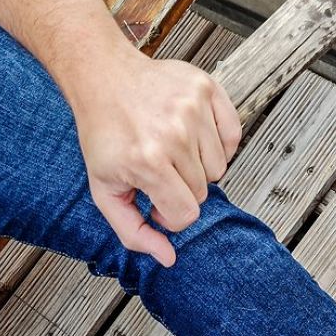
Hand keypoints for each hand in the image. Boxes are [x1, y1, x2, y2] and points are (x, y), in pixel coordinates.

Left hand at [71, 45, 241, 266]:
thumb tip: (168, 258)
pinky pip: (232, 137)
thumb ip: (133, 232)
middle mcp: (173, 133)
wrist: (103, 77)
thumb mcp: (104, 190)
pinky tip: (191, 134)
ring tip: (172, 149)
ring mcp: (193, 108)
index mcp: (147, 162)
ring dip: (198, 166)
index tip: (154, 199)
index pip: (186, 214)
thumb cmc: (104, 135)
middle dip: (181, 189)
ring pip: (219, 167)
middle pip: (203, 191)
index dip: (170, 214)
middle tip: (158, 170)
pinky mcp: (207, 89)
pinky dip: (217, 143)